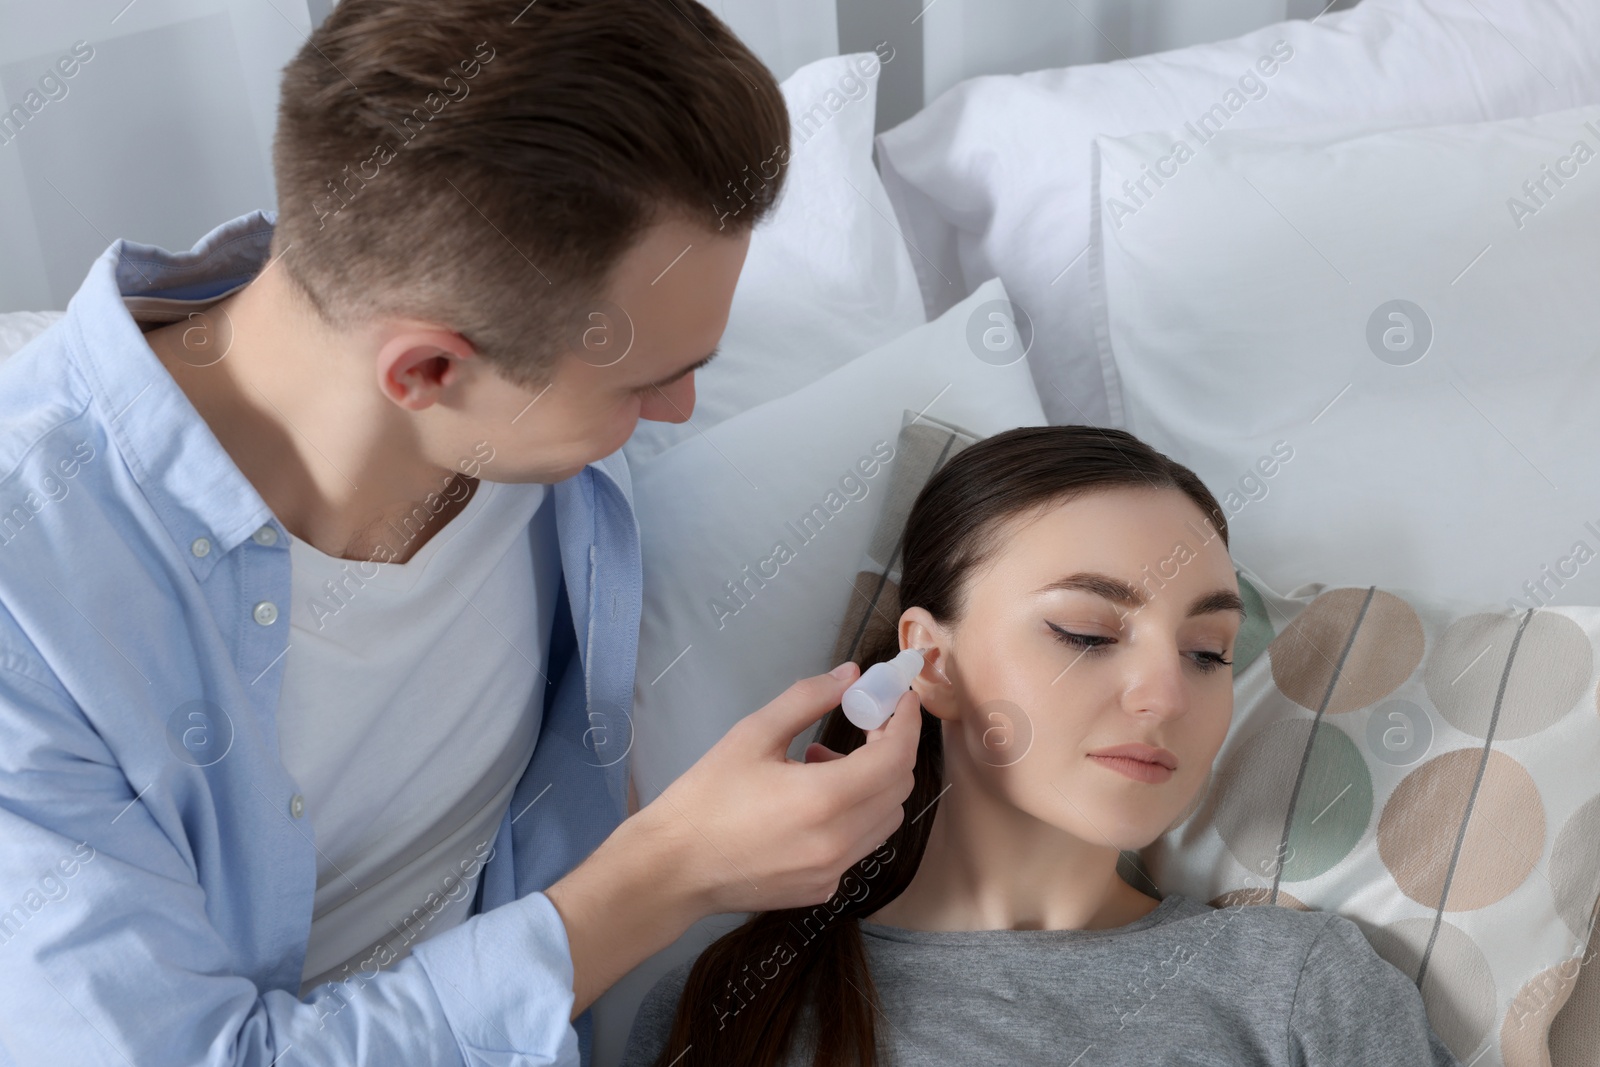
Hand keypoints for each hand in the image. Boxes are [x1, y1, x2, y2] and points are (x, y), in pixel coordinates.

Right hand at [649, 661, 920, 914]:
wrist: (673, 868)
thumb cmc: (707, 796)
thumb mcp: (752, 734)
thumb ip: (807, 699)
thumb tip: (851, 674)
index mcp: (824, 799)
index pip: (895, 756)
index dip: (906, 722)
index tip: (900, 699)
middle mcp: (839, 841)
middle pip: (898, 788)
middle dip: (891, 749)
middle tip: (863, 725)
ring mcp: (834, 871)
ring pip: (885, 819)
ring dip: (874, 783)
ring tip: (824, 763)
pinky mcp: (824, 889)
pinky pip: (860, 845)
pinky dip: (855, 815)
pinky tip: (812, 803)